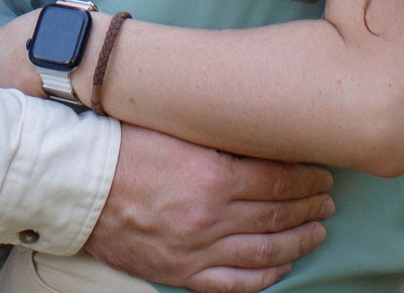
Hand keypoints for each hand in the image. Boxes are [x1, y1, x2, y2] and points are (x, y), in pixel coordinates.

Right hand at [86, 125, 333, 292]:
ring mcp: (196, 249)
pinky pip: (233, 283)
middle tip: (329, 200)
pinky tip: (282, 266)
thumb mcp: (174, 127)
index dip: (307, 177)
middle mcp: (210, 216)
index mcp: (212, 175)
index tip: (322, 172)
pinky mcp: (179, 273)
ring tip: (318, 231)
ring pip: (264, 251)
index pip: (278, 179)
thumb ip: (217, 136)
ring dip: (298, 241)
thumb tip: (259, 132)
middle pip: (277, 214)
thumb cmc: (120, 144)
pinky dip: (264, 277)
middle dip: (310, 207)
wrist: (74, 183)